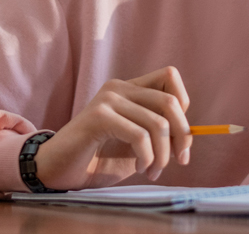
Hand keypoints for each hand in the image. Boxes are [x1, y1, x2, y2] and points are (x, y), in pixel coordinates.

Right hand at [33, 66, 191, 189]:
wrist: (59, 171)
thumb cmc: (97, 160)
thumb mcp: (136, 146)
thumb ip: (159, 135)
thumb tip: (189, 137)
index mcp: (128, 89)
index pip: (169, 78)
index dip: (183, 109)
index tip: (181, 142)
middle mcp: (118, 88)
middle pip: (170, 102)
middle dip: (182, 136)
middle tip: (177, 161)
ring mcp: (107, 99)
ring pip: (158, 123)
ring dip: (163, 155)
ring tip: (153, 171)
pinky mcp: (98, 117)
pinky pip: (139, 135)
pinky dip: (147, 156)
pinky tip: (141, 168)